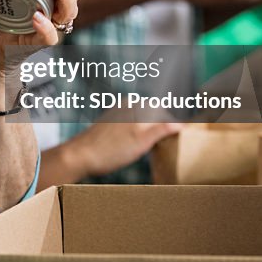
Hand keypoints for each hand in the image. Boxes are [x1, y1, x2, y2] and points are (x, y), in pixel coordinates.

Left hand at [61, 116, 181, 178]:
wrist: (79, 156)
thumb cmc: (109, 151)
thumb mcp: (141, 142)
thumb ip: (161, 130)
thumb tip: (180, 124)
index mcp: (135, 106)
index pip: (163, 111)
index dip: (174, 125)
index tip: (182, 137)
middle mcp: (126, 105)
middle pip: (153, 114)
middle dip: (162, 127)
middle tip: (171, 143)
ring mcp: (116, 114)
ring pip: (142, 120)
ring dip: (150, 131)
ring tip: (156, 146)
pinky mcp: (109, 124)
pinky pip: (131, 125)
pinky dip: (138, 133)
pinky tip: (137, 146)